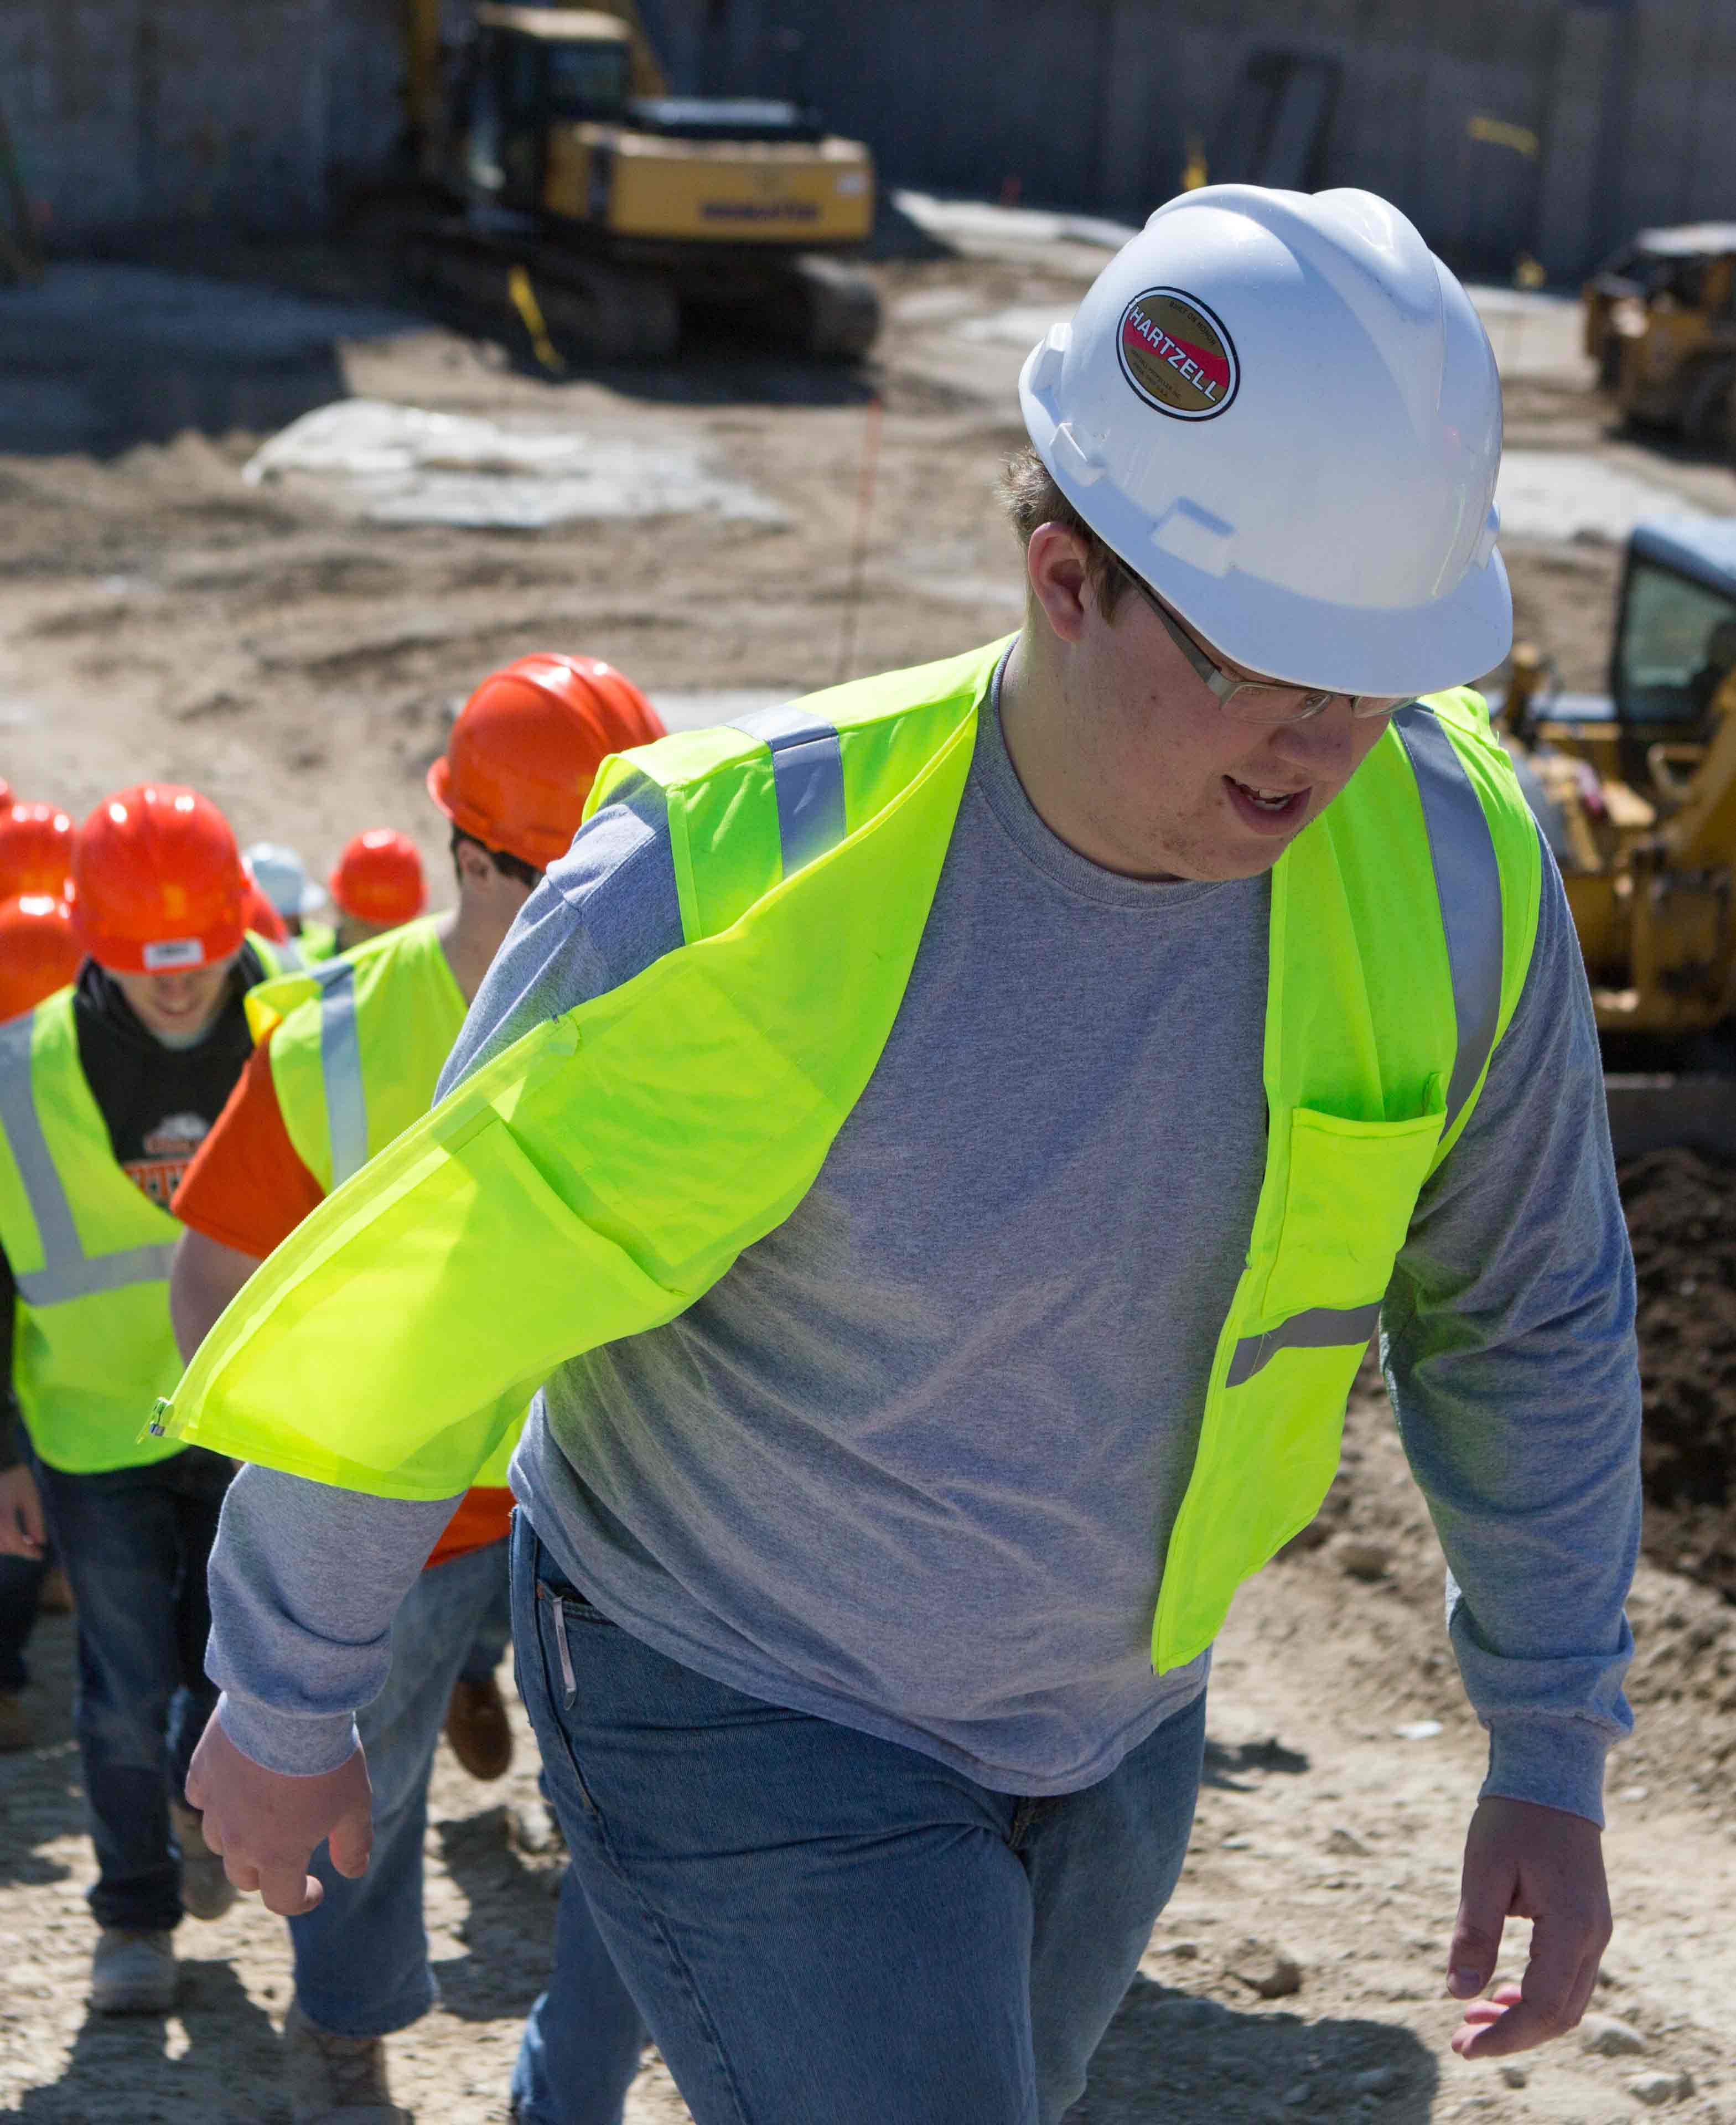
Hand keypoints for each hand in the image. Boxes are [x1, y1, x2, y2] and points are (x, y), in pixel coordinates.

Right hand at [0, 1463, 44, 1558]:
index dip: (28, 1552)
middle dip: (16, 1549)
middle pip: (1, 1546)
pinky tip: (7, 1534)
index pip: (15, 1544)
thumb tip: (39, 1542)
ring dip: (5, 1545)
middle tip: (31, 1546)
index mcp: (2, 1518)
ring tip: (19, 1540)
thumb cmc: (15, 1477)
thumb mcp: (30, 1497)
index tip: (40, 1555)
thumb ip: (35, 1521)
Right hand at [184, 1708, 372, 1916]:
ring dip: (238, 1837)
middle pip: (244, 1875)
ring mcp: (215, 1807)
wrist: (289, 1707)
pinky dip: (216, 1798)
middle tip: (288, 1851)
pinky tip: (233, 1785)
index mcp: (277, 1855)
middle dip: (267, 1872)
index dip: (301, 1899)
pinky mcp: (202, 1773)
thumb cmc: (327, 1760)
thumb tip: (353, 1871)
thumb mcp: (355, 1805)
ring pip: (218, 1840)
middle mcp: (238, 1840)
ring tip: (262, 1815)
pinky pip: (201, 1797)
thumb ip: (353, 1845)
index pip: (282, 1899)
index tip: (316, 1888)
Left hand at [1446, 1794, 1610, 2058]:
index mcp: (1571, 1927)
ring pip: (1567, 2002)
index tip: (1463, 2046)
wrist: (1550, 1774)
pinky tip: (1501, 1994)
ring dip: (1523, 2020)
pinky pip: (1567, 1978)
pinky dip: (1535, 1996)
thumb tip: (1458, 1993)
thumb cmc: (1513, 1817)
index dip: (1504, 2037)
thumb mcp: (1483, 1871)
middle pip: (1559, 2015)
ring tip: (1473, 2020)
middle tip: (1461, 2042)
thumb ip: (1475, 1934)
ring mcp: (1595, 1932)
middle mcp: (1593, 1937)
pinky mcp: (1587, 1924)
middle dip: (1511, 2036)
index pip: (1541, 2007)